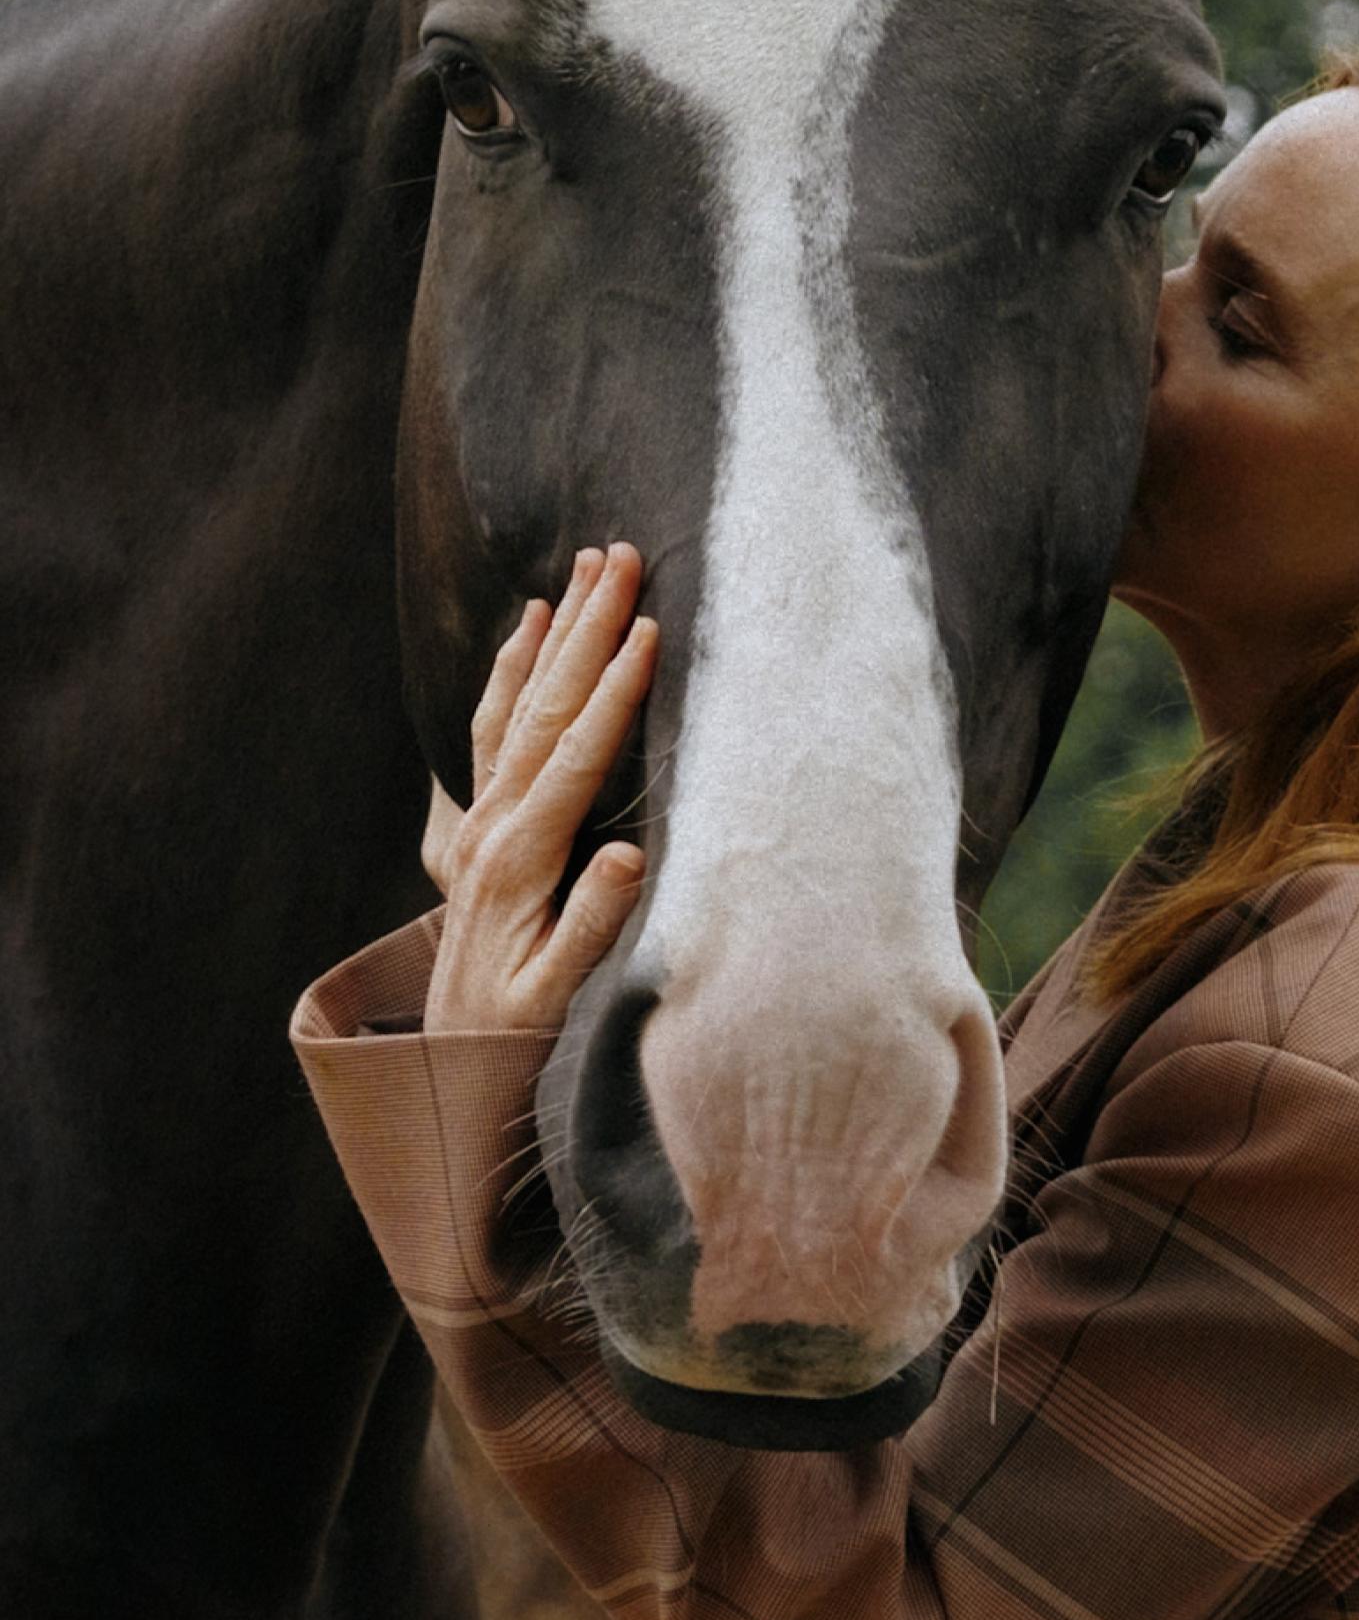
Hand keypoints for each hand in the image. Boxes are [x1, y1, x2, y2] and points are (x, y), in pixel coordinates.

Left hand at [423, 543, 656, 1034]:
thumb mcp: (556, 996)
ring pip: (517, 706)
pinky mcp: (476, 825)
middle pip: (544, 709)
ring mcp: (478, 822)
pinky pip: (490, 729)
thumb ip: (590, 924)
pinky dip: (508, 671)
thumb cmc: (516, 1036)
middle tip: (617, 557)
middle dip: (585, 629)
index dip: (615, 691)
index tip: (647, 629)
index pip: (575, 758)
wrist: (450, 1062)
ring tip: (578, 569)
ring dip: (552, 634)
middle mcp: (492, 828)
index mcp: (518, 861)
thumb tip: (627, 856)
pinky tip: (525, 628)